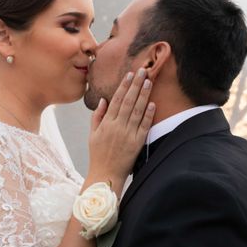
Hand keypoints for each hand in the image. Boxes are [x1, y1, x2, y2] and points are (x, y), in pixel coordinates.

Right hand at [86, 68, 154, 193]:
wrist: (106, 175)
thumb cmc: (98, 154)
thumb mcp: (93, 134)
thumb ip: (97, 116)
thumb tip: (103, 100)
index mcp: (107, 123)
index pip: (117, 100)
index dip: (124, 86)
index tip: (129, 74)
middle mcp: (118, 127)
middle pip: (129, 101)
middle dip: (136, 85)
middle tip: (142, 71)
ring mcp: (129, 135)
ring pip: (138, 111)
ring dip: (144, 95)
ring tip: (149, 82)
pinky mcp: (137, 143)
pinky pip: (144, 126)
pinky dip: (149, 114)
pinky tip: (153, 103)